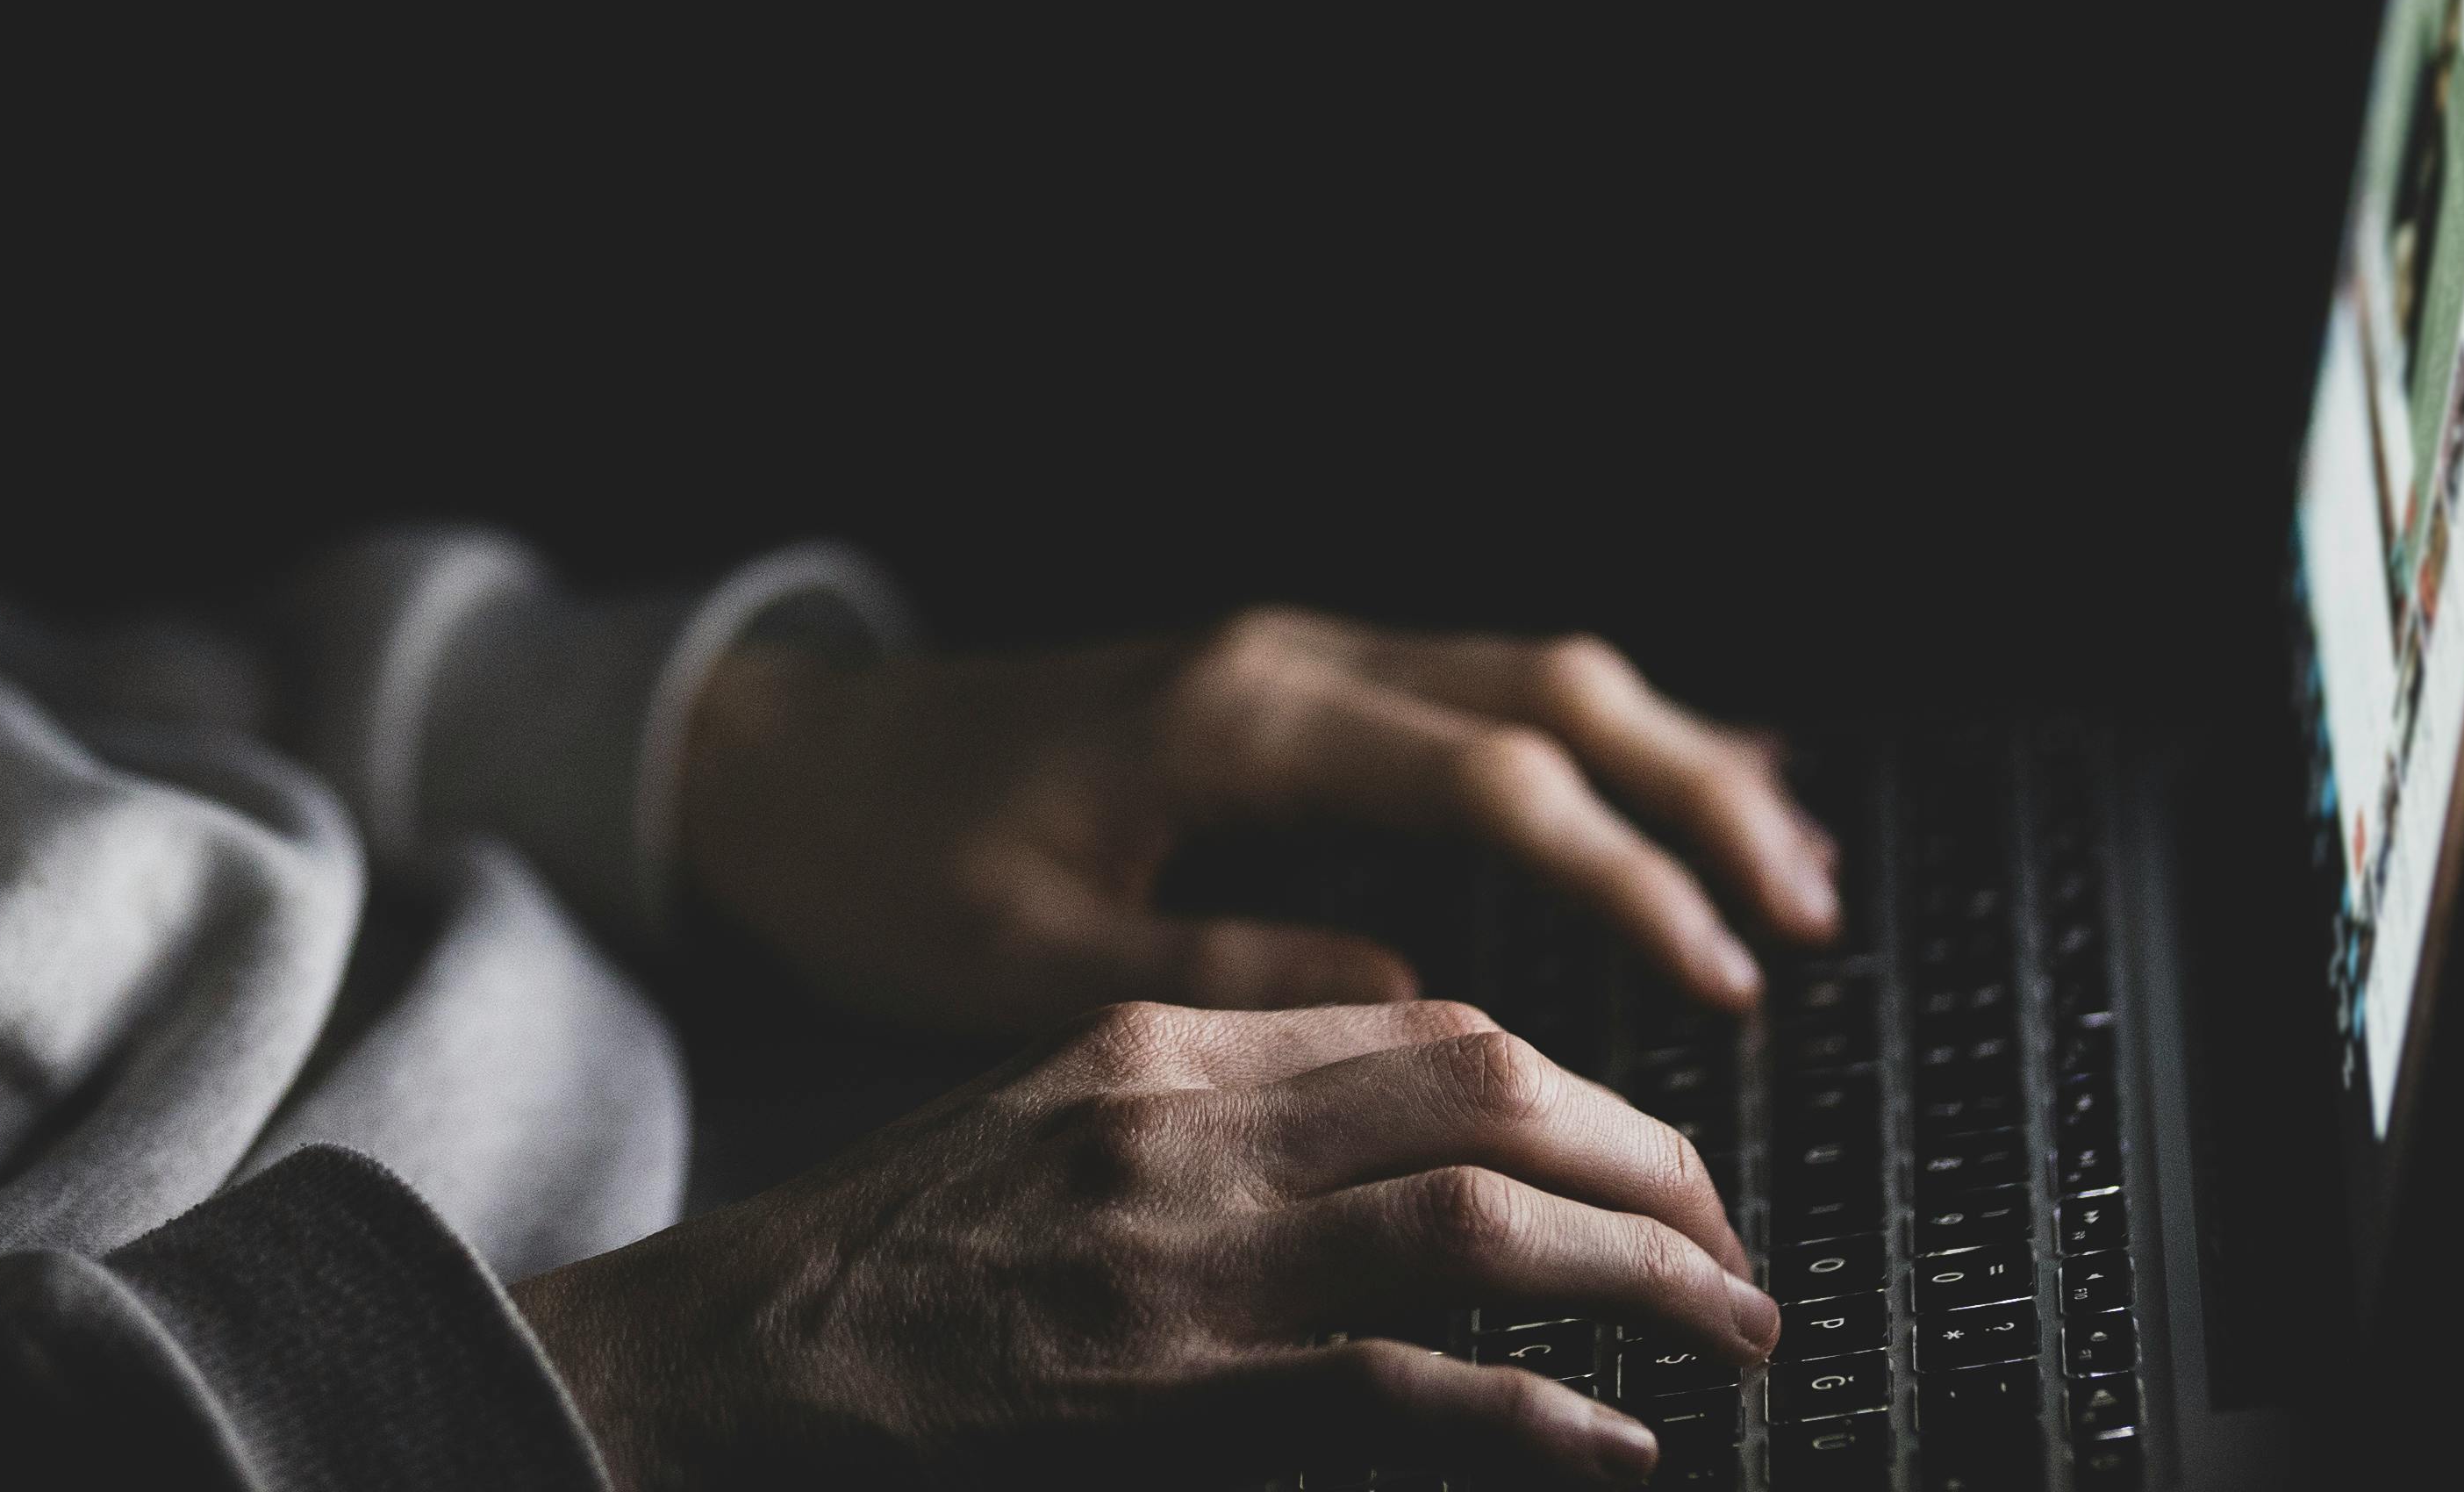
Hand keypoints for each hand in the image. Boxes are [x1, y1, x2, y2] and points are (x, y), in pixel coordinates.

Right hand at [515, 997, 1771, 1484]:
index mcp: (1156, 1046)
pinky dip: (1537, 1413)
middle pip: (1486, 1083)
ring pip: (1483, 1217)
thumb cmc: (886, 1263)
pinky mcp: (1181, 1387)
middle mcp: (1187, 1121)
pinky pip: (1408, 1388)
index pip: (1423, 1023)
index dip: (1570, 1086)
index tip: (1645, 1156)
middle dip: (1647, 1154)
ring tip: (1733, 1324)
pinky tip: (1615, 1441)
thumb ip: (1204, 1117)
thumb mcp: (1047, 1129)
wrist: (729, 1352)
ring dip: (1642, 1270)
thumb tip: (1394, 1152)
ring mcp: (1188, 1254)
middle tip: (1732, 1237)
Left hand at [674, 613, 1837, 1033]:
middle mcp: (1284, 662)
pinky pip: (1471, 688)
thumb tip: (1415, 1005)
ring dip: (1667, 759)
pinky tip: (1663, 799)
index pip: (1493, 779)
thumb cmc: (889, 872)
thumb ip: (1232, 975)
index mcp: (1236, 722)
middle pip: (1549, 693)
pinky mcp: (1281, 687)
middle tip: (1813, 915)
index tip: (1727, 975)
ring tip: (1789, 868)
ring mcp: (1288, 659)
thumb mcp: (1036, 956)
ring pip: (1528, 673)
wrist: (783, 765)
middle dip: (1699, 795)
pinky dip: (1588, 740)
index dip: (1627, 876)